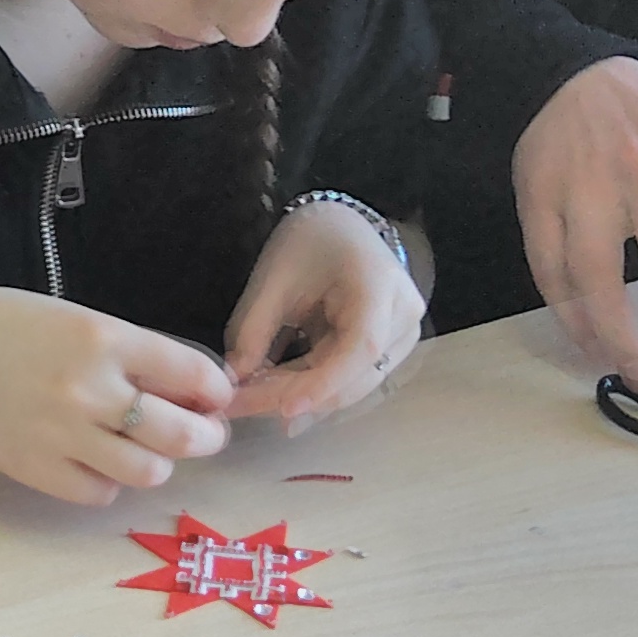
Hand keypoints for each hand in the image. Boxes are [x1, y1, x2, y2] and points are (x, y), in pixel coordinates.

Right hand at [0, 286, 237, 504]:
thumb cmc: (7, 327)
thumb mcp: (76, 320)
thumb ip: (130, 352)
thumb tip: (192, 390)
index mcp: (103, 339)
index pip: (191, 374)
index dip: (216, 391)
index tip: (216, 397)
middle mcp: (89, 389)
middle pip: (180, 433)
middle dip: (206, 436)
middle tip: (204, 434)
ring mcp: (62, 435)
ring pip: (146, 471)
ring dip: (159, 463)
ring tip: (151, 451)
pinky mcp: (38, 471)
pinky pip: (100, 492)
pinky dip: (109, 482)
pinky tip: (99, 461)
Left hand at [223, 201, 426, 430]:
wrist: (339, 226)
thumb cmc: (309, 242)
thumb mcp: (273, 277)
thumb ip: (252, 329)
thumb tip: (234, 381)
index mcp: (380, 286)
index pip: (362, 348)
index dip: (324, 383)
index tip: (283, 409)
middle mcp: (403, 318)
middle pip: (355, 376)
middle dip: (296, 397)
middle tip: (241, 406)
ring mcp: (401, 337)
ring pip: (350, 385)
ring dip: (299, 397)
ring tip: (247, 400)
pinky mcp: (387, 350)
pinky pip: (347, 378)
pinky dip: (309, 386)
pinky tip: (271, 392)